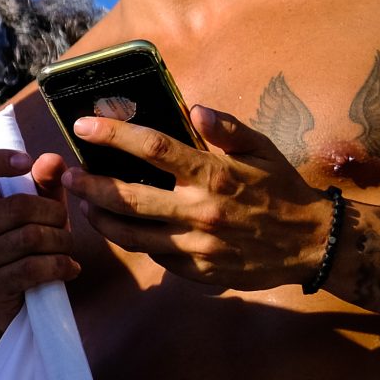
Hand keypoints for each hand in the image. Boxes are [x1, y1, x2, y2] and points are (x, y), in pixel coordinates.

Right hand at [0, 147, 80, 329]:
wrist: (24, 302)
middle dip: (55, 215)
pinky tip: (69, 268)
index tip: (25, 162)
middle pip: (19, 206)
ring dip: (62, 243)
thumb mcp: (42, 209)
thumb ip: (46, 183)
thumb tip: (51, 160)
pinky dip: (62, 266)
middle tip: (64, 226)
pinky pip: (34, 267)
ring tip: (66, 250)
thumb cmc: (32, 245)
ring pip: (32, 237)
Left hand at [60, 105, 331, 290]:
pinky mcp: (198, 270)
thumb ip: (226, 129)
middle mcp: (201, 210)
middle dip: (89, 185)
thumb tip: (194, 109)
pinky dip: (134, 241)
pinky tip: (122, 229)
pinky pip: (154, 255)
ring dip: (100, 219)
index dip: (113, 135)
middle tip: (66, 175)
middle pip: (127, 197)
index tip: (83, 126)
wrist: (313, 243)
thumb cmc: (282, 190)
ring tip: (83, 204)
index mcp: (214, 174)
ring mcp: (197, 244)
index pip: (152, 149)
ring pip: (131, 234)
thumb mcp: (262, 150)